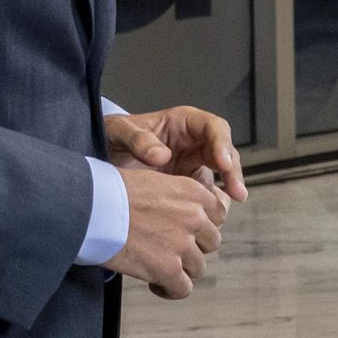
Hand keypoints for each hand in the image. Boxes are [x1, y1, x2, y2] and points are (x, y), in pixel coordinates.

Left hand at [105, 105, 246, 206]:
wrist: (101, 159)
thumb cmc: (111, 137)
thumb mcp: (118, 132)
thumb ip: (137, 140)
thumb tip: (162, 156)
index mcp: (183, 122)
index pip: (213, 127)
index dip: (222, 143)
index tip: (222, 163)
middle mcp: (194, 140)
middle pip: (224, 150)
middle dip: (233, 170)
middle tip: (236, 192)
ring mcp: (193, 161)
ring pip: (221, 171)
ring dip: (229, 186)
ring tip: (230, 205)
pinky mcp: (189, 181)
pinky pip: (207, 191)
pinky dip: (212, 202)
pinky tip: (212, 216)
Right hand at [106, 165, 229, 299]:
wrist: (87, 207)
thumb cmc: (108, 192)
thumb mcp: (151, 180)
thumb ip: (172, 196)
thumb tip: (174, 210)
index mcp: (192, 192)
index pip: (218, 215)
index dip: (202, 226)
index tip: (186, 232)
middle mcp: (194, 217)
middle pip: (211, 243)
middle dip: (192, 249)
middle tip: (169, 251)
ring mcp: (183, 244)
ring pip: (198, 267)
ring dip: (180, 270)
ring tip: (158, 269)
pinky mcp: (168, 268)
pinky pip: (183, 289)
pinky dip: (170, 290)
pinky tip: (155, 285)